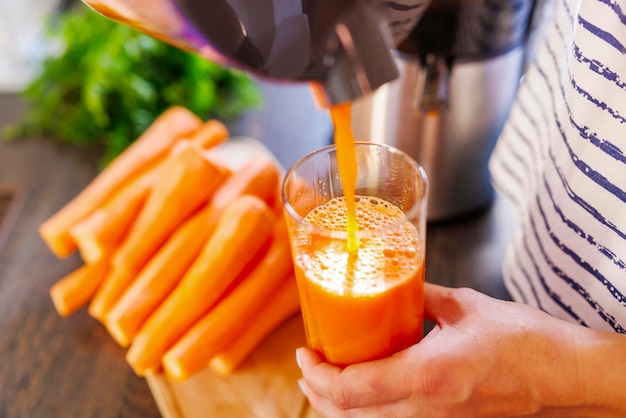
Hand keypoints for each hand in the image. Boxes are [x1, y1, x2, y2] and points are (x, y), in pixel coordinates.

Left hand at [296, 283, 625, 416]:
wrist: (567, 378)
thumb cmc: (526, 342)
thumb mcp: (467, 306)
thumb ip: (425, 296)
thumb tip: (399, 284)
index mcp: (427, 375)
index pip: (351, 388)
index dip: (318, 374)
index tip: (305, 351)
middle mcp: (426, 409)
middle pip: (349, 415)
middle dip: (318, 393)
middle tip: (307, 366)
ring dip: (338, 407)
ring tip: (325, 381)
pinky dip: (366, 413)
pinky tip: (364, 395)